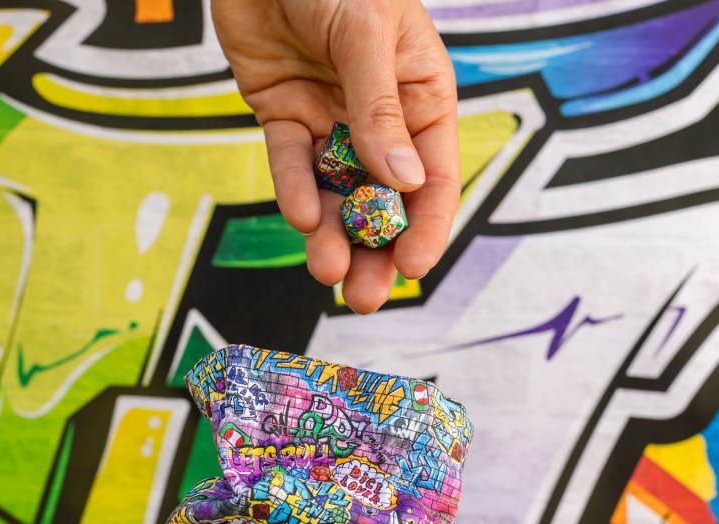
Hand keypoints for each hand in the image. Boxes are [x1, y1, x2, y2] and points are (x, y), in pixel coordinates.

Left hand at [211, 0, 458, 313]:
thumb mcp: (367, 29)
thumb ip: (380, 107)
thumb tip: (402, 180)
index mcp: (421, 98)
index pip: (432, 176)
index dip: (425, 226)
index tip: (412, 268)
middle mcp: (380, 119)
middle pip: (383, 200)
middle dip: (375, 250)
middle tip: (365, 299)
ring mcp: (331, 122)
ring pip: (336, 193)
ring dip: (333, 238)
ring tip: (329, 274)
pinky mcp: (286, 118)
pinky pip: (291, 165)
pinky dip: (294, 191)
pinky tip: (300, 218)